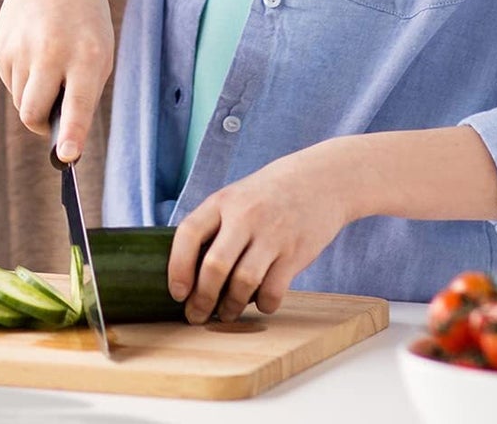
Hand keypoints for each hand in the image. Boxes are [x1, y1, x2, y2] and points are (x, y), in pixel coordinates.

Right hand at [0, 0, 113, 163]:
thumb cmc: (83, 21)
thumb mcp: (98, 49)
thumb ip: (83, 92)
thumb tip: (59, 138)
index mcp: (87, 56)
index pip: (79, 103)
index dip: (72, 134)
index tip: (66, 156)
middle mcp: (52, 53)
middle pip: (33, 114)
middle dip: (41, 123)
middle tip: (53, 114)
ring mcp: (22, 50)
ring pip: (21, 101)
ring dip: (34, 96)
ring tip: (49, 64)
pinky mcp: (1, 48)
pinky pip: (11, 83)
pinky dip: (23, 78)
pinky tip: (34, 49)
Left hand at [168, 143, 352, 323]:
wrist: (320, 180)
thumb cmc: (269, 195)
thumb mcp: (236, 198)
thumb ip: (214, 226)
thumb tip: (188, 272)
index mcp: (223, 201)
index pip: (189, 233)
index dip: (177, 267)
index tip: (177, 292)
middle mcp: (245, 216)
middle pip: (214, 266)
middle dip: (202, 299)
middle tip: (196, 315)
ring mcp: (272, 234)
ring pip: (243, 283)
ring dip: (230, 308)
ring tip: (226, 314)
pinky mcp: (295, 253)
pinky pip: (273, 291)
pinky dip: (262, 305)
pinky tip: (259, 302)